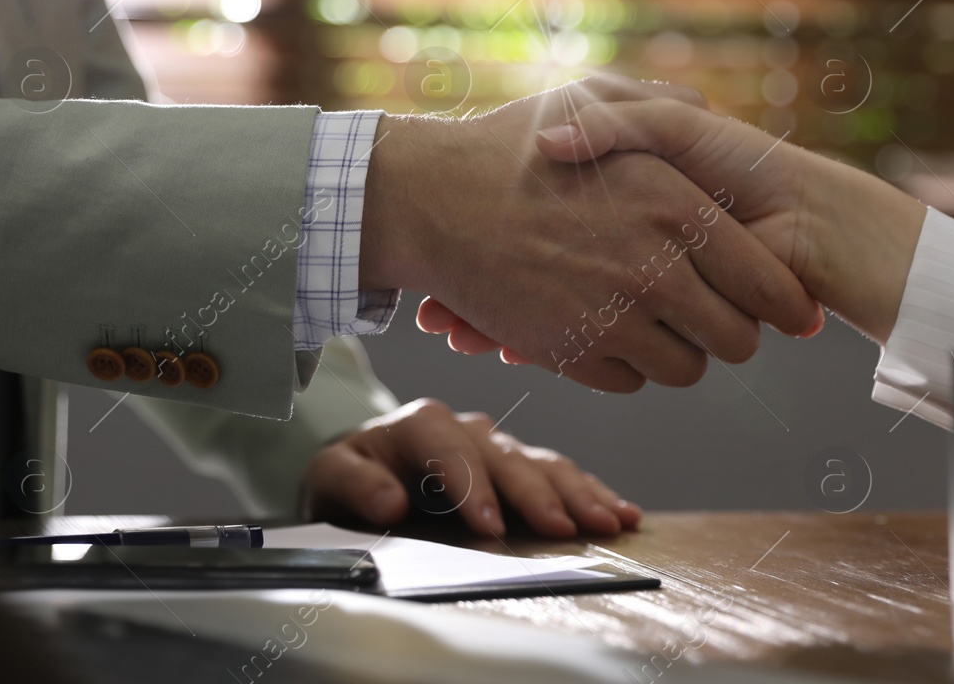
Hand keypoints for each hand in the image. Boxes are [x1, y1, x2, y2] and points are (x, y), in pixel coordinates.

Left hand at [304, 398, 641, 537]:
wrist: (364, 471)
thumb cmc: (352, 476)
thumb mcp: (332, 477)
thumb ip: (356, 486)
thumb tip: (389, 502)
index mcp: (420, 424)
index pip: (451, 452)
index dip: (473, 488)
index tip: (489, 526)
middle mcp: (467, 428)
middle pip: (509, 458)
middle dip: (539, 495)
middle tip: (564, 529)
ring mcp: (499, 445)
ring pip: (545, 464)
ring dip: (579, 494)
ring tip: (609, 522)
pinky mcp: (520, 465)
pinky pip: (562, 475)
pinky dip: (593, 493)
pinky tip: (622, 511)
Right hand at [417, 96, 925, 351]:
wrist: (431, 200)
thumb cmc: (512, 147)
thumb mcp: (593, 99)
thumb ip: (662, 109)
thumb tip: (710, 114)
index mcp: (675, 207)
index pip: (767, 281)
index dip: (785, 302)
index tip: (790, 309)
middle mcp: (653, 268)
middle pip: (736, 338)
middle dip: (732, 331)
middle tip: (714, 313)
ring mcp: (611, 318)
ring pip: (686, 370)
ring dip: (679, 352)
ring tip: (658, 320)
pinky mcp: (571, 354)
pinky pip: (631, 381)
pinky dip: (626, 364)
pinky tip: (607, 327)